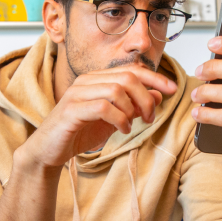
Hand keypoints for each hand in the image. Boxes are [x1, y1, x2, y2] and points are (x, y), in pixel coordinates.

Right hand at [21, 65, 177, 169]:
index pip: (131, 70)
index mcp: (97, 79)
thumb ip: (133, 106)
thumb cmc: (78, 132)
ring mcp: (77, 94)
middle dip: (146, 97)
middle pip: (127, 77)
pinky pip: (104, 107)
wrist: (48, 150)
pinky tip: (122, 129)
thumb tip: (157, 94)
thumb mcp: (113, 119)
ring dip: (133, 109)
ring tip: (135, 125)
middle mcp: (86, 81)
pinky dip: (119, 118)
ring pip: (117, 89)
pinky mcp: (71, 110)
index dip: (155, 77)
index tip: (173, 89)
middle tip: (151, 117)